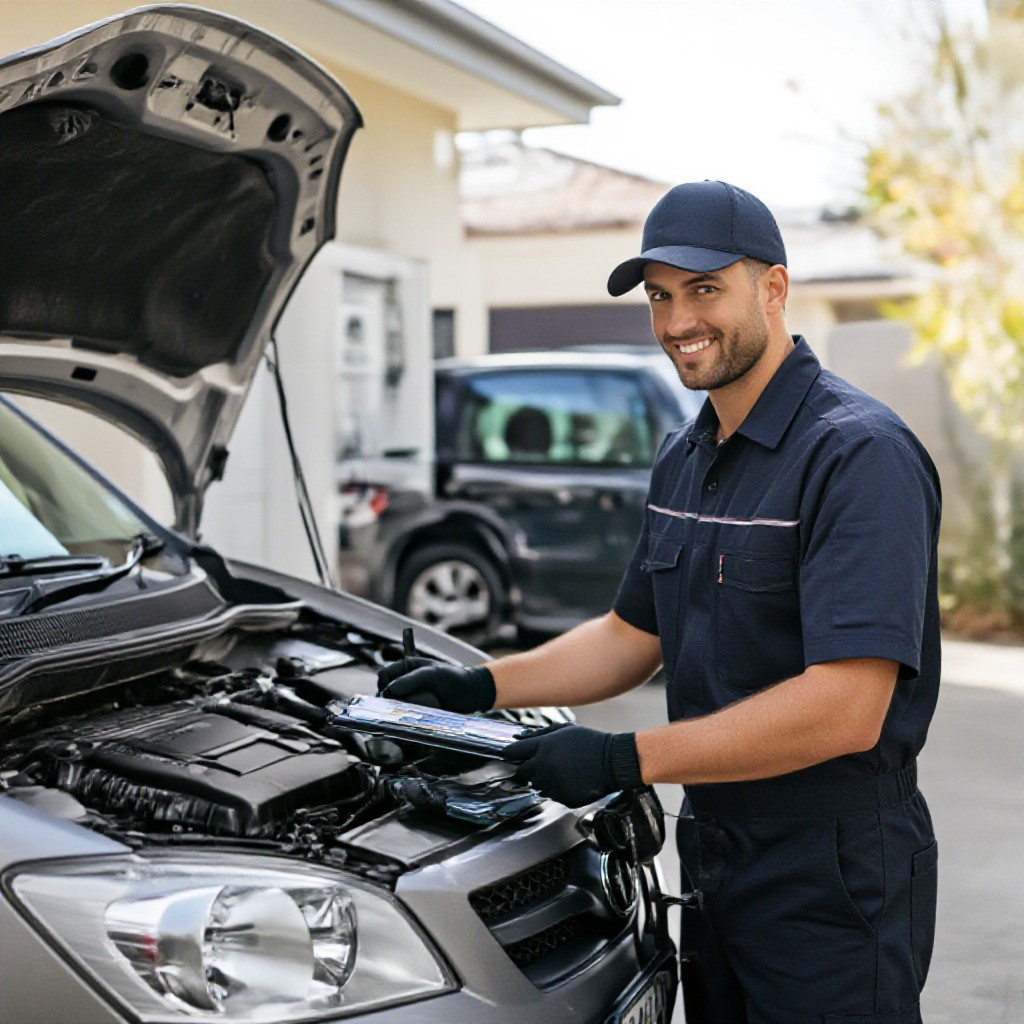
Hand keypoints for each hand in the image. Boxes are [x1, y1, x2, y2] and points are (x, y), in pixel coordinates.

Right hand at [377, 657, 495, 713]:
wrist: (470, 694)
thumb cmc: (453, 678)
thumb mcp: (432, 674)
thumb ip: (411, 680)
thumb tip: (390, 691)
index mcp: (405, 668)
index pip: (384, 675)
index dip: (385, 684)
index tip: (392, 693)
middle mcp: (404, 684)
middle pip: (386, 695)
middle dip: (397, 700)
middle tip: (414, 702)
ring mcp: (409, 699)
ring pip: (395, 708)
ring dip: (407, 710)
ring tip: (427, 705)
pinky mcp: (415, 713)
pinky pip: (404, 718)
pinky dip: (410, 719)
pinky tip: (424, 716)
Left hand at [502, 723, 642, 807]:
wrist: (612, 762)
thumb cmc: (590, 743)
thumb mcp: (565, 730)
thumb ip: (540, 733)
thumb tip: (520, 736)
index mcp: (544, 747)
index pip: (514, 751)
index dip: (510, 753)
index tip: (509, 754)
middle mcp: (545, 766)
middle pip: (523, 771)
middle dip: (528, 768)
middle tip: (543, 764)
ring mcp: (553, 784)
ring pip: (537, 785)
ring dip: (544, 779)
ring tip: (562, 771)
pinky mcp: (562, 797)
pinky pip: (552, 795)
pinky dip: (557, 789)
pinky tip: (571, 780)